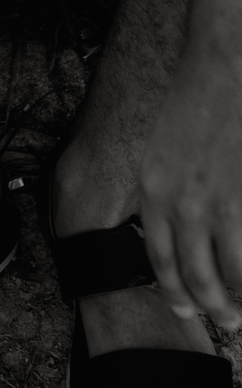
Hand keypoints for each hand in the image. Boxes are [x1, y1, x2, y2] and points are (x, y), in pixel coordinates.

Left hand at [139, 42, 241, 332]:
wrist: (225, 67)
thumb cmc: (198, 102)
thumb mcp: (164, 149)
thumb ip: (167, 191)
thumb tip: (178, 232)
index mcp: (153, 189)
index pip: (159, 259)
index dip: (174, 292)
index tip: (187, 309)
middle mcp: (179, 204)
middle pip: (193, 277)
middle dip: (209, 306)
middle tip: (225, 320)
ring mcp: (214, 206)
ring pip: (225, 277)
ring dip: (235, 304)